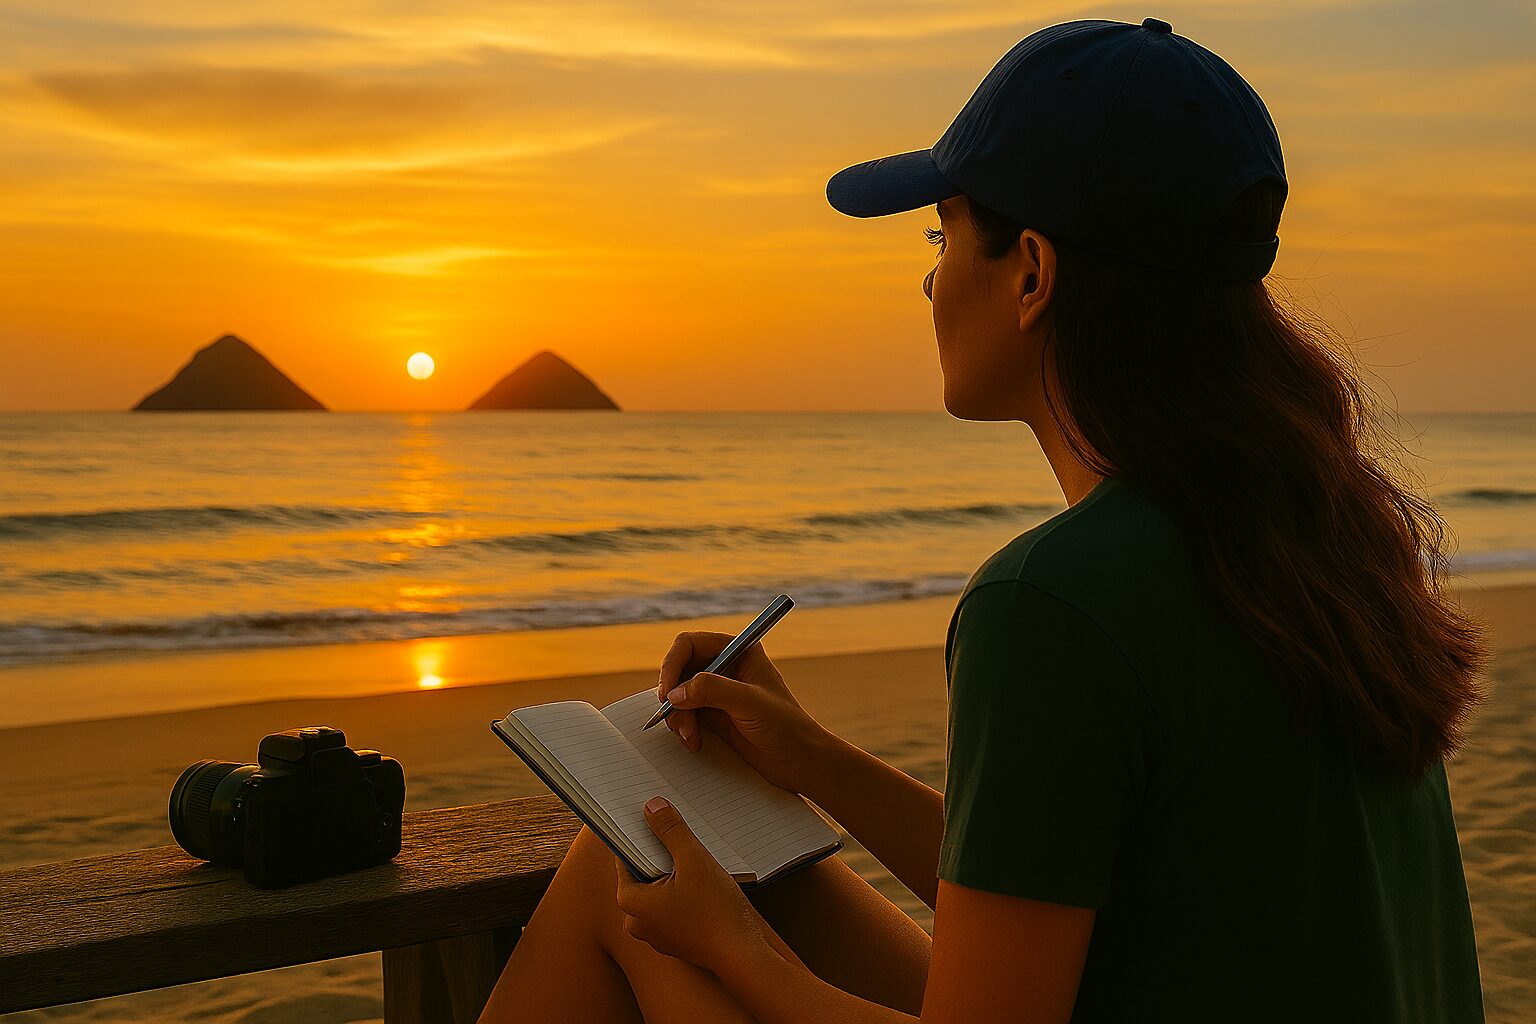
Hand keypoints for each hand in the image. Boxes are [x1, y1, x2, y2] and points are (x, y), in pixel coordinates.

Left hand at [613, 795, 771, 972]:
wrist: (741, 955)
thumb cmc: (715, 911)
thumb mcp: (693, 860)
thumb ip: (670, 830)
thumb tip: (652, 807)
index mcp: (631, 902)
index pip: (625, 859)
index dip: (638, 837)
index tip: (650, 819)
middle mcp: (637, 922)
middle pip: (642, 874)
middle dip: (658, 854)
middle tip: (677, 835)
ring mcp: (656, 934)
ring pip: (658, 891)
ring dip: (673, 873)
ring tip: (694, 859)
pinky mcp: (674, 939)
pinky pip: (670, 907)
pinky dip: (681, 892)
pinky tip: (703, 883)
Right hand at [657, 630, 830, 795]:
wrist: (799, 761)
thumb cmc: (786, 726)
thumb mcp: (749, 703)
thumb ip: (713, 690)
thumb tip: (676, 693)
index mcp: (739, 651)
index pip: (690, 644)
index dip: (672, 663)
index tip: (667, 691)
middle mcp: (725, 667)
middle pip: (679, 670)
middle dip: (673, 696)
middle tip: (674, 719)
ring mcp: (718, 692)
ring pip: (678, 695)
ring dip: (677, 717)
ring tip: (690, 737)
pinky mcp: (714, 715)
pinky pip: (684, 715)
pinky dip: (683, 728)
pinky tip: (695, 742)